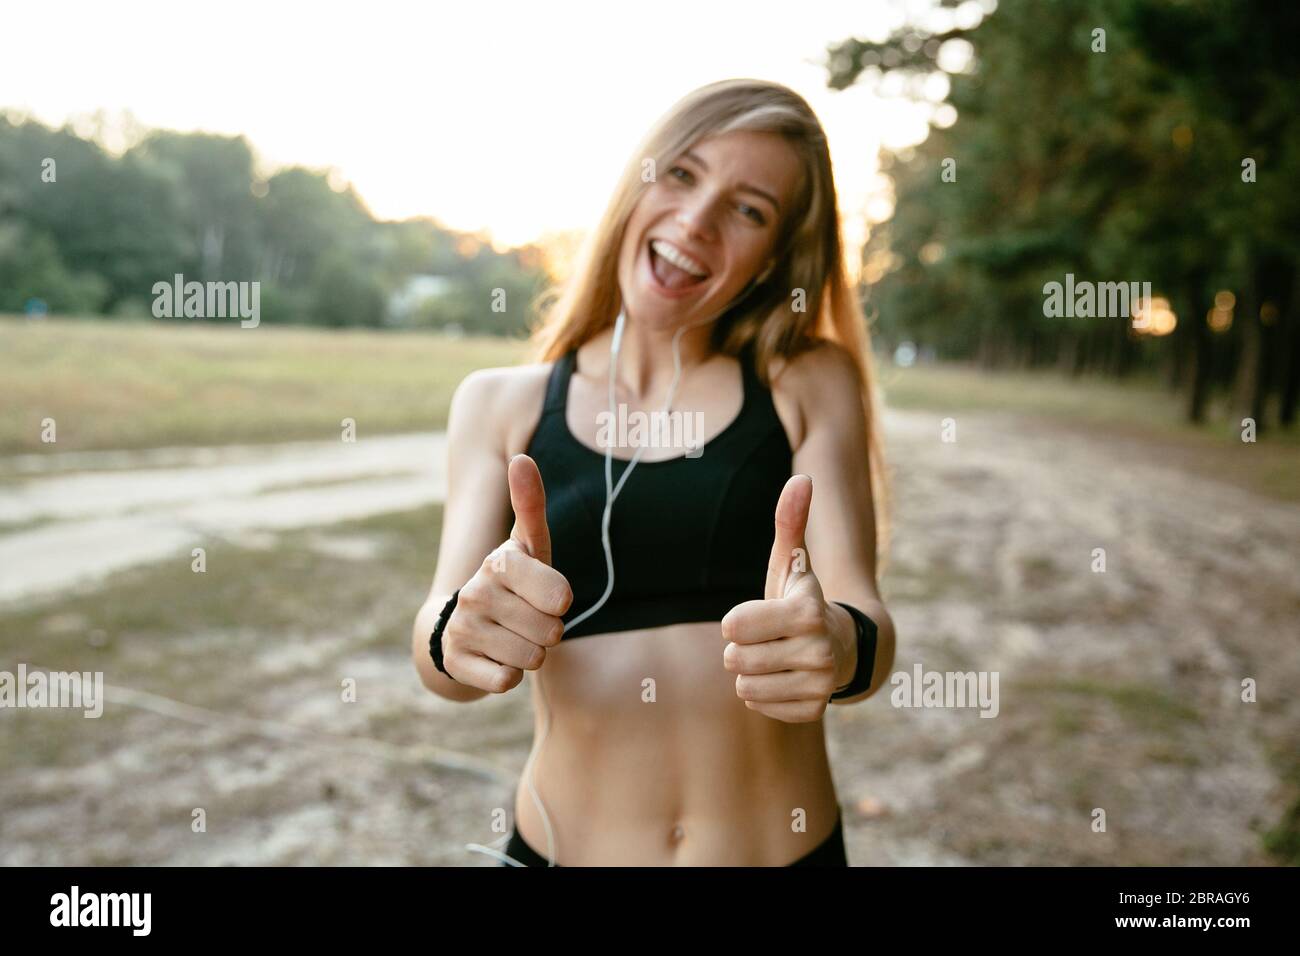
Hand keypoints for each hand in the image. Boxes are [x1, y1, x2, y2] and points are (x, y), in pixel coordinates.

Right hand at [440, 454, 572, 692]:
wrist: (462, 626)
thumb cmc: (513, 582)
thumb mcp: (527, 546)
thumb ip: (531, 505)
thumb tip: (522, 457)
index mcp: (500, 562)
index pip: (561, 597)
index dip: (560, 602)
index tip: (545, 593)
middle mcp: (476, 591)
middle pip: (551, 632)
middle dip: (548, 631)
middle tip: (528, 618)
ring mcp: (463, 627)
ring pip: (532, 659)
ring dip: (530, 653)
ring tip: (512, 636)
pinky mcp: (455, 662)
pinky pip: (506, 681)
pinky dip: (508, 675)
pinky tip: (495, 657)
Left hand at [719, 474, 856, 722]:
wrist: (842, 647)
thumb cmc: (802, 601)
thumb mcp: (793, 563)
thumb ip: (791, 522)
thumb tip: (801, 479)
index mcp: (807, 611)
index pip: (733, 626)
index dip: (737, 620)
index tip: (757, 614)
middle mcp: (818, 650)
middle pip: (735, 659)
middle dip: (741, 648)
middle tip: (766, 639)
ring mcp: (819, 684)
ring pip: (745, 687)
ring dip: (751, 673)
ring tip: (776, 658)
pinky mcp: (813, 711)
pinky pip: (759, 706)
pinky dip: (764, 695)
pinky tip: (785, 678)